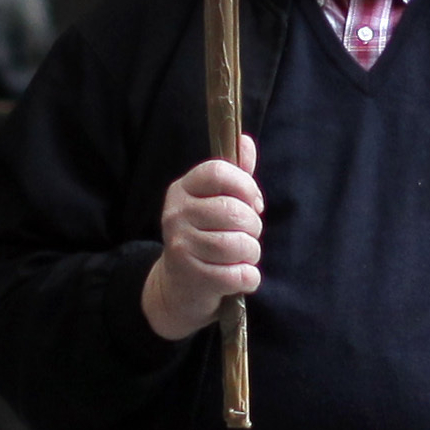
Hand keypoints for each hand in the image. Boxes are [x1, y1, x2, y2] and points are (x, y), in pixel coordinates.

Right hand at [140, 139, 263, 341]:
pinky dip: (249, 278)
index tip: (252, 202)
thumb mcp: (214, 203)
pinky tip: (240, 277)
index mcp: (183, 189)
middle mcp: (176, 214)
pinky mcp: (191, 276)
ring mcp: (181, 245)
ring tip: (243, 257)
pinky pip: (238, 274)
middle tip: (247, 236)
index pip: (219, 171)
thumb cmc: (204, 238)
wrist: (177, 288)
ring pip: (238, 244)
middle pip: (235, 211)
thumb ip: (233, 175)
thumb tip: (246, 141)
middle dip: (253, 227)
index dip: (245, 186)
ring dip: (252, 254)